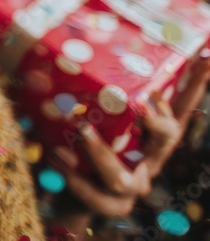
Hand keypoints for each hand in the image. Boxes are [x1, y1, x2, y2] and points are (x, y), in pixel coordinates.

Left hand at [52, 53, 209, 217]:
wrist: (70, 193)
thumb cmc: (81, 139)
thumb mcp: (87, 110)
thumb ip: (86, 88)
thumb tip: (68, 46)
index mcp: (151, 132)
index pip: (178, 105)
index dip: (194, 84)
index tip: (206, 56)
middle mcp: (149, 157)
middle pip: (168, 138)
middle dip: (157, 120)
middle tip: (140, 104)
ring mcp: (133, 184)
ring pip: (125, 177)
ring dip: (101, 154)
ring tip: (81, 131)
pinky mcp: (111, 204)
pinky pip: (97, 196)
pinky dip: (75, 178)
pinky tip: (55, 157)